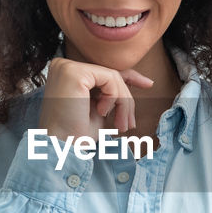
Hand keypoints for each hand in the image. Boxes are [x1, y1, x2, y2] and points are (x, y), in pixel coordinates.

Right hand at [38, 57, 154, 140]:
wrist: (63, 147)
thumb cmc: (77, 133)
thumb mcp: (100, 108)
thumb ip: (113, 92)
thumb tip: (141, 80)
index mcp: (68, 73)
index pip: (104, 71)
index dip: (129, 77)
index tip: (148, 84)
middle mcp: (64, 65)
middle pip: (110, 75)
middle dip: (127, 100)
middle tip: (129, 125)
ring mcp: (67, 67)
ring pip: (113, 77)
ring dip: (123, 103)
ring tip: (120, 125)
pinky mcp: (74, 72)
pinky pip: (110, 79)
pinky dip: (114, 98)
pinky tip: (102, 112)